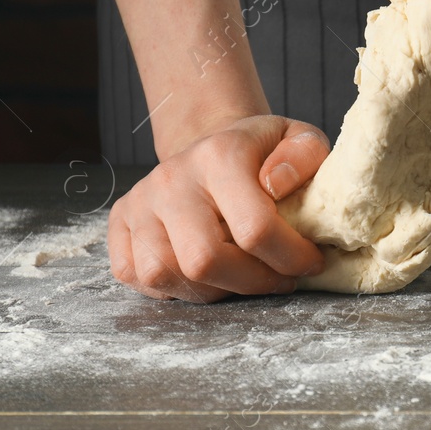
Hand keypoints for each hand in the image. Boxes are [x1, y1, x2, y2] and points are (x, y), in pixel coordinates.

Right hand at [108, 115, 329, 301]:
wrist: (212, 145)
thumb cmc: (262, 153)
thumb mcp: (298, 138)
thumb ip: (305, 155)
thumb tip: (278, 185)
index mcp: (219, 155)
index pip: (254, 228)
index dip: (290, 258)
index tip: (310, 263)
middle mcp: (172, 178)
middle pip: (204, 261)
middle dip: (251, 283)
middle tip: (279, 278)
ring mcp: (140, 201)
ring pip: (166, 275)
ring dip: (213, 290)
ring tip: (243, 276)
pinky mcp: (120, 221)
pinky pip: (138, 277)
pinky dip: (173, 288)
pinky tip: (205, 274)